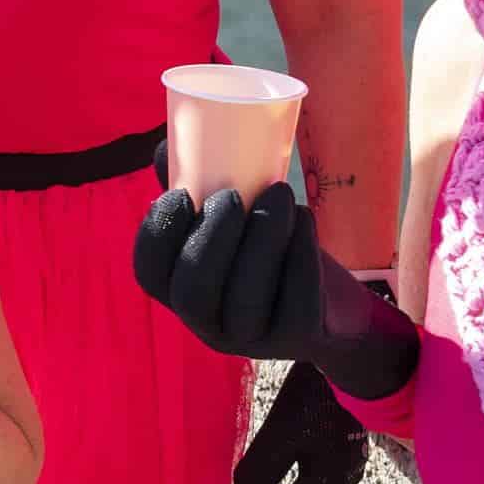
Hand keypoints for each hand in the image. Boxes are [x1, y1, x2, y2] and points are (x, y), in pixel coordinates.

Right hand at [132, 186, 421, 402]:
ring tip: (280, 192)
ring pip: (246, 297)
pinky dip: (300, 252)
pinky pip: (296, 301)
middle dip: (210, 237)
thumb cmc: (271, 256)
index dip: (157, 235)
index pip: (149, 272)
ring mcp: (252, 339)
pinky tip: (304, 219)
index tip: (180, 193)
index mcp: (181, 291)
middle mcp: (208, 324)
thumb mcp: (234, 227)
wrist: (334, 311)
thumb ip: (199, 189)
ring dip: (262, 237)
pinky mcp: (297, 338)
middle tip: (231, 194)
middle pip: (192, 291)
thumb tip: (165, 144)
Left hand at [230, 359, 371, 483]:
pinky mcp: (350, 435)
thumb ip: (263, 468)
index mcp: (329, 480)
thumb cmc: (318, 396)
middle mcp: (345, 474)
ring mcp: (351, 455)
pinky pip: (322, 471)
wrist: (357, 354)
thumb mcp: (282, 431)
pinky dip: (300, 480)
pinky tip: (291, 467)